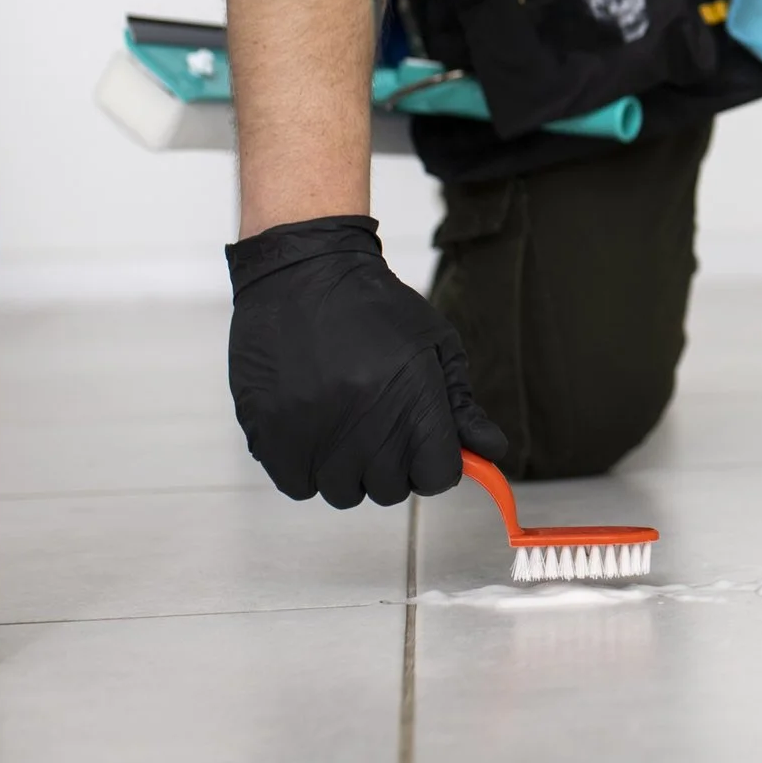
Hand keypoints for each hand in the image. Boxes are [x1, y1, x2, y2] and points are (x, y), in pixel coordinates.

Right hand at [224, 215, 506, 506]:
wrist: (304, 271)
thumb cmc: (374, 307)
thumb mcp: (435, 345)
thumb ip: (462, 405)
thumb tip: (491, 451)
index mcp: (412, 400)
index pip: (437, 477)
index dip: (436, 464)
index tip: (425, 446)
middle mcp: (364, 423)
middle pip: (391, 490)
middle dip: (393, 466)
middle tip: (381, 427)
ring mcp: (314, 431)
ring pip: (343, 492)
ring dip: (348, 470)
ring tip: (345, 425)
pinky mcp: (270, 431)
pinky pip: (297, 484)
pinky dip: (307, 468)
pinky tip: (314, 432)